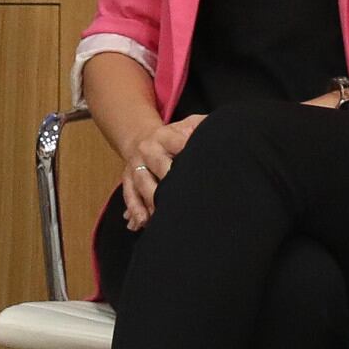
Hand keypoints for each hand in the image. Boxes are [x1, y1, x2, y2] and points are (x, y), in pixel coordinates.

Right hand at [116, 114, 203, 230]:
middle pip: (158, 166)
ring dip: (153, 201)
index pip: (177, 143)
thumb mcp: (189, 125)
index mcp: (165, 136)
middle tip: (186, 198)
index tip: (200, 167)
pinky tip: (142, 223)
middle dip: (170, 181)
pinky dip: (136, 210)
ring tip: (164, 216)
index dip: (188, 153)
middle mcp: (147, 150)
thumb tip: (220, 135)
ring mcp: (136, 166)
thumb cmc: (173, 137)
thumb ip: (202, 128)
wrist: (141, 139)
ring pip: (143, 184)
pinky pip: (130, 196)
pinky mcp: (127, 181)